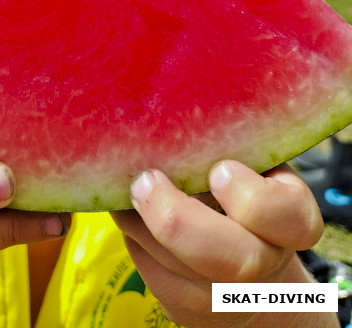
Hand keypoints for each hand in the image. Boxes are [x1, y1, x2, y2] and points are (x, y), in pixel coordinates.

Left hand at [113, 161, 325, 327]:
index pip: (288, 217)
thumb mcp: (254, 172)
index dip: (252, 197)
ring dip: (140, 221)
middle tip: (145, 180)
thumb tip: (178, 107)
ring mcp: (224, 296)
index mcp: (290, 223)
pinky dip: (133, 235)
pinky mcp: (185, 308)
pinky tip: (127, 208)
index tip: (219, 169)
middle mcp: (264, 264)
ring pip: (177, 265)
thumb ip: (232, 148)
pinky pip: (150, 271)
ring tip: (126, 184)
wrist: (253, 282)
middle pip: (232, 259)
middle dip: (179, 219)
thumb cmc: (244, 202)